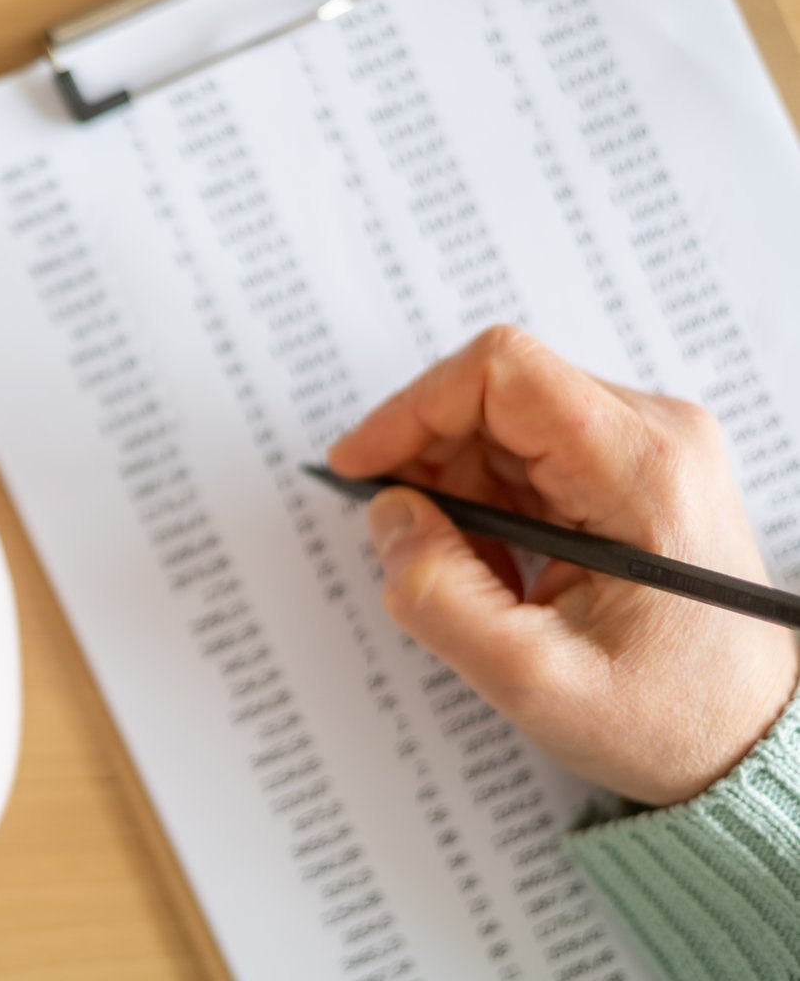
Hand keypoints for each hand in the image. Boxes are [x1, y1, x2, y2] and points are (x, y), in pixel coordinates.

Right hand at [329, 325, 798, 806]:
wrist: (752, 740)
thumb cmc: (670, 718)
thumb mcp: (532, 681)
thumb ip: (439, 596)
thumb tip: (389, 517)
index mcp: (642, 471)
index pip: (502, 374)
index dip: (413, 409)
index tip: (361, 466)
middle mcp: (654, 436)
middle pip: (496, 395)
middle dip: (429, 461)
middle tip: (406, 540)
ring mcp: (648, 448)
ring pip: (504, 423)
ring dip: (458, 491)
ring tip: (474, 578)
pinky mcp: (634, 469)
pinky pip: (528, 454)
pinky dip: (488, 505)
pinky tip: (502, 572)